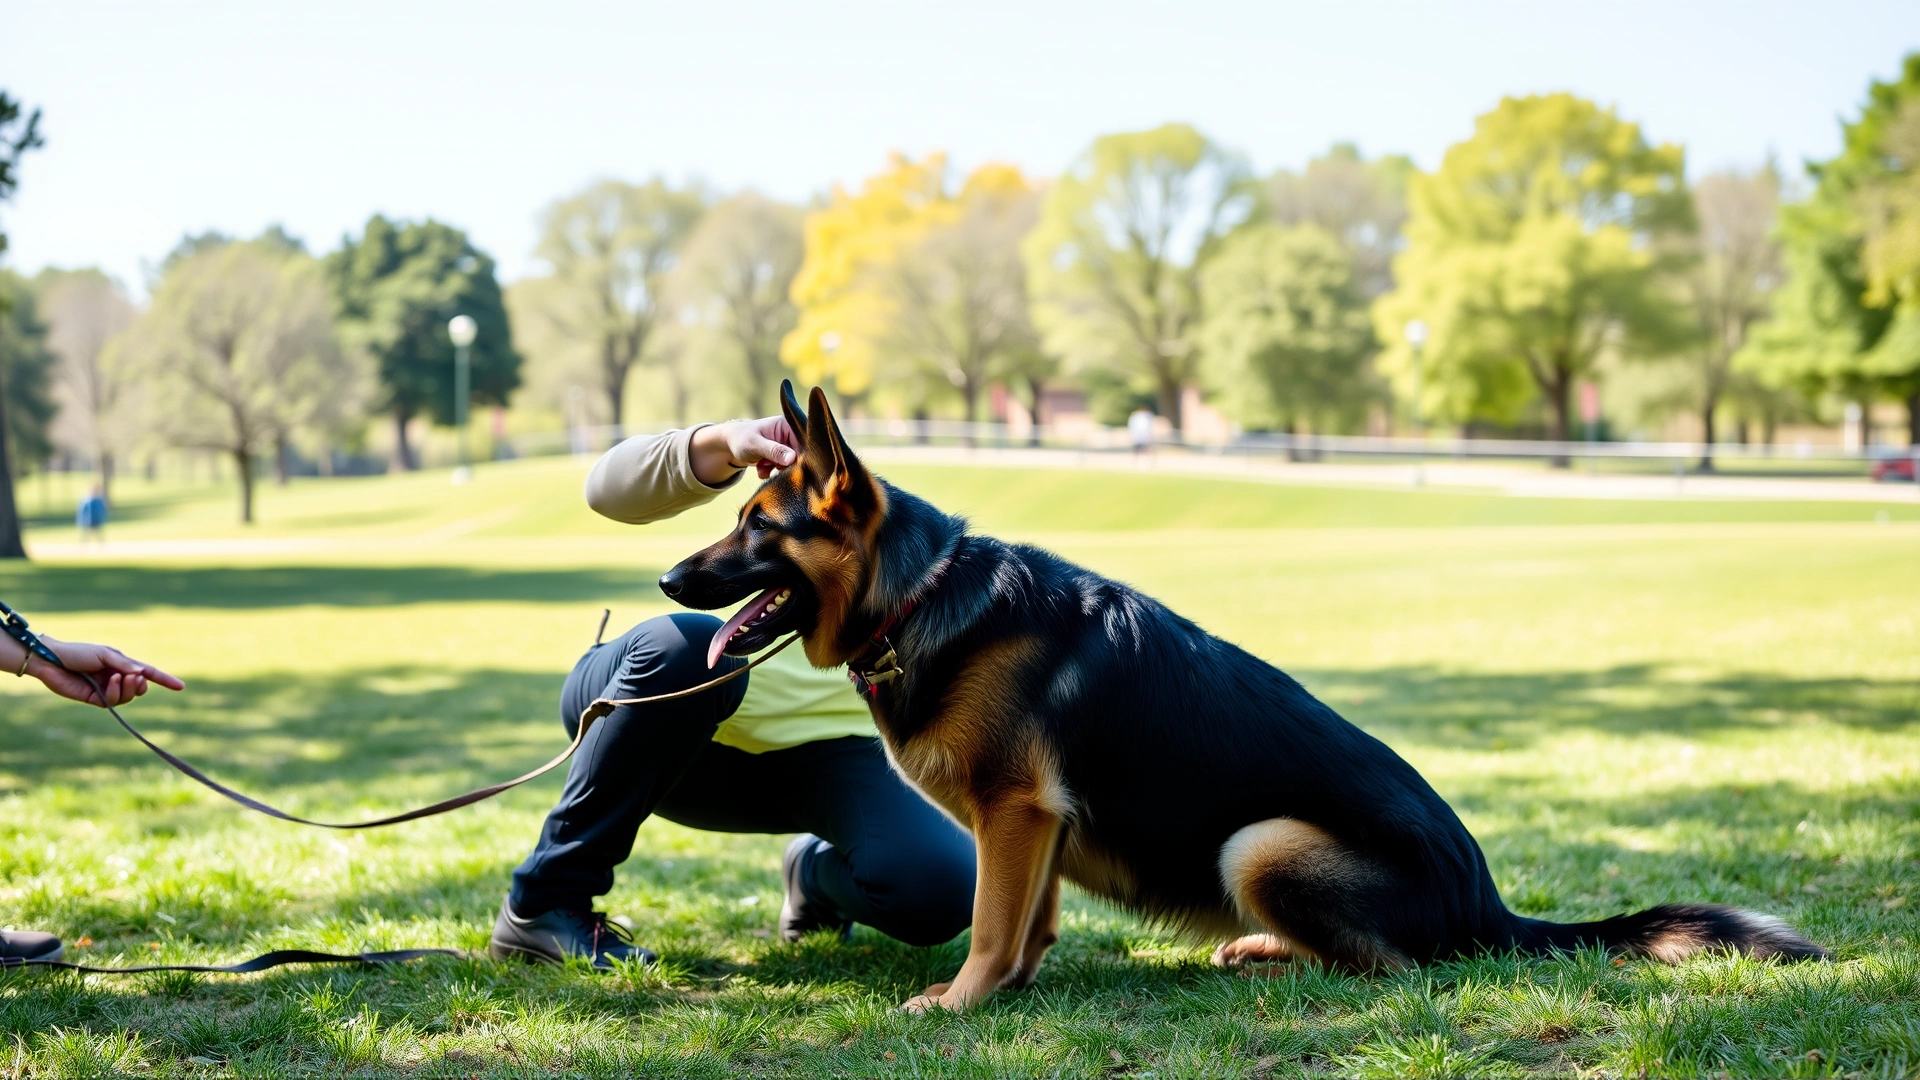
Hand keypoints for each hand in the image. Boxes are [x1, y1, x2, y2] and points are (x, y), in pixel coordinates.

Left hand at [30, 637, 185, 707]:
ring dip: (127, 689)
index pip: (148, 673)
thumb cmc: (78, 652)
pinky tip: (109, 683)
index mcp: (121, 664)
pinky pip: (112, 702)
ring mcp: (106, 689)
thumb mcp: (105, 654)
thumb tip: (142, 674)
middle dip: (141, 685)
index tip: (180, 686)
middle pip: (140, 688)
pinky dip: (114, 693)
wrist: (51, 661)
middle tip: (135, 678)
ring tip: (118, 678)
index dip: (164, 680)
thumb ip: (124, 664)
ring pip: (128, 696)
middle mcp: (116, 677)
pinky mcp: (94, 699)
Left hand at [690, 416, 800, 484]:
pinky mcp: (781, 456)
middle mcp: (790, 434)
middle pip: (800, 455)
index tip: (787, 467)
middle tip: (772, 468)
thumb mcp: (755, 444)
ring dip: (777, 470)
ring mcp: (786, 446)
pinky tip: (761, 469)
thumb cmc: (741, 438)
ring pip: (792, 464)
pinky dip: (773, 472)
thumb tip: (792, 459)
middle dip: (785, 466)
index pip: (804, 443)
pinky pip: (784, 469)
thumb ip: (774, 451)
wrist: (729, 444)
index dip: (800, 457)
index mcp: (788, 425)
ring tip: (762, 466)